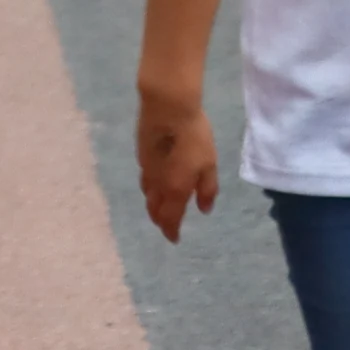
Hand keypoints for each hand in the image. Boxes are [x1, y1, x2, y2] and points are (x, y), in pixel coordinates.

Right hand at [135, 87, 219, 241]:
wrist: (167, 110)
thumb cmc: (194, 137)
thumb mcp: (209, 164)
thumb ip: (207, 189)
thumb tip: (204, 210)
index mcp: (174, 190)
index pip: (170, 219)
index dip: (172, 231)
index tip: (174, 239)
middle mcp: (156, 185)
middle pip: (154, 211)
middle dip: (161, 221)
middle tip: (167, 225)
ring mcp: (145, 170)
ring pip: (148, 196)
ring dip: (154, 206)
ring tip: (162, 206)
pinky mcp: (141, 155)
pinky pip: (145, 180)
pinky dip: (151, 188)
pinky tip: (156, 181)